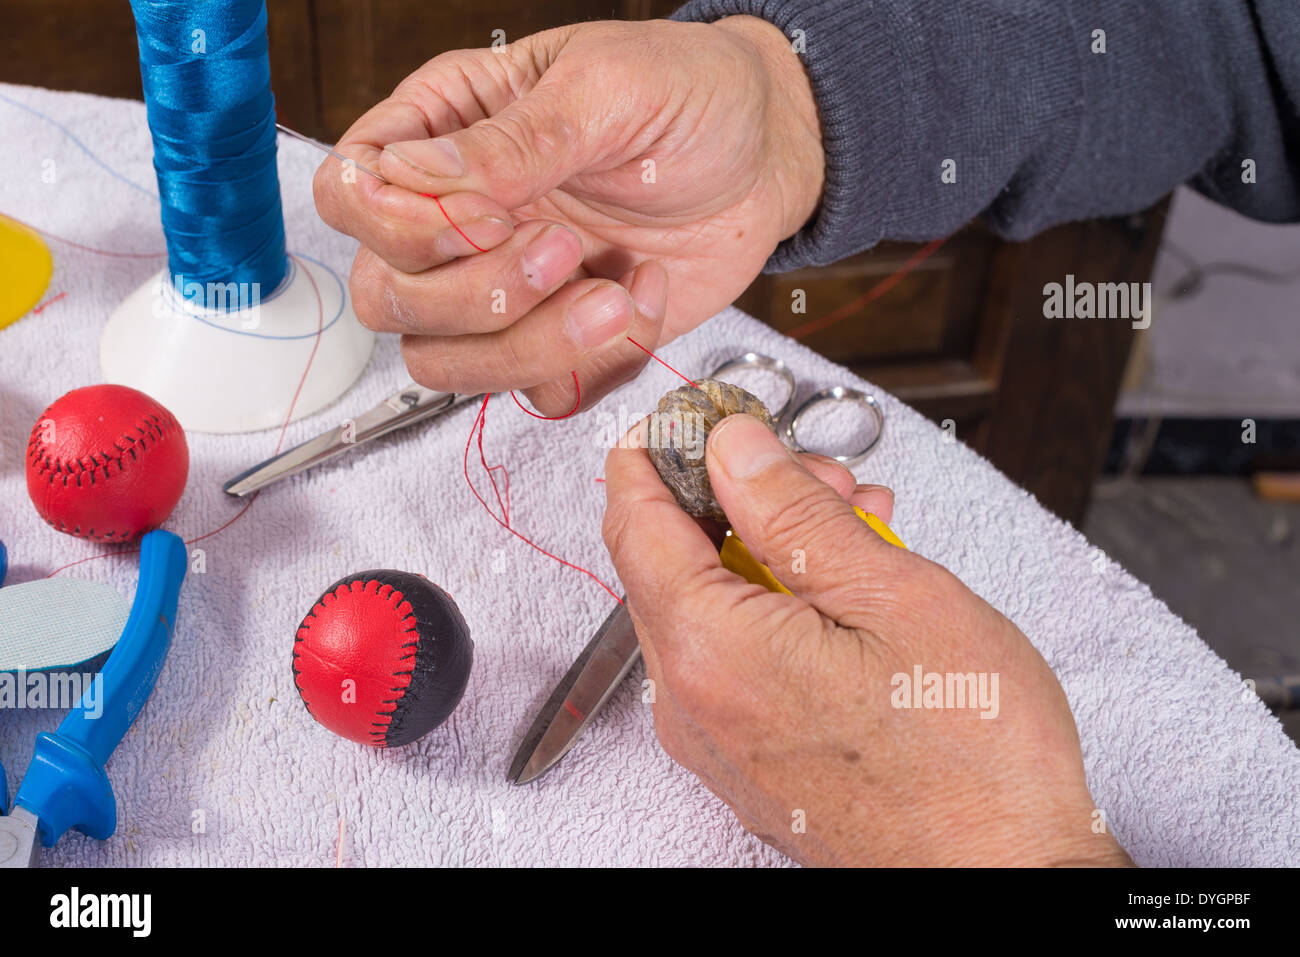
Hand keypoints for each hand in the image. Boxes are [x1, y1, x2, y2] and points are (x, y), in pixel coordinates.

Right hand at [314, 16, 822, 413]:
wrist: (768, 157)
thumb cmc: (691, 95)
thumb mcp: (609, 88)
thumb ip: (513, 141)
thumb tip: (414, 177)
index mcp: (446, 132)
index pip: (350, 195)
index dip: (400, 227)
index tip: (492, 217)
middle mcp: (459, 217)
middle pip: (385, 296)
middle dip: (476, 294)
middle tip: (565, 250)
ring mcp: (503, 287)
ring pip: (446, 363)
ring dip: (530, 346)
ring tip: (612, 294)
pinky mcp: (558, 340)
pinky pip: (536, 393)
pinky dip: (590, 369)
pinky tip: (639, 301)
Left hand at [602, 414, 1132, 866]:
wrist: (1005, 874)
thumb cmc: (971, 759)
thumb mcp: (893, 595)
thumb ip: (793, 512)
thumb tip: (731, 448)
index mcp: (712, 651)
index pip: (633, 521)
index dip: (655, 452)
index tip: (694, 416)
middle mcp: (691, 702)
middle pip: (673, 559)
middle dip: (740, 496)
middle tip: (822, 476)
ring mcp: (714, 736)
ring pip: (710, 603)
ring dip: (771, 548)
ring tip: (857, 528)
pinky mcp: (746, 756)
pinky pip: (735, 654)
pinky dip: (778, 605)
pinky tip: (846, 587)